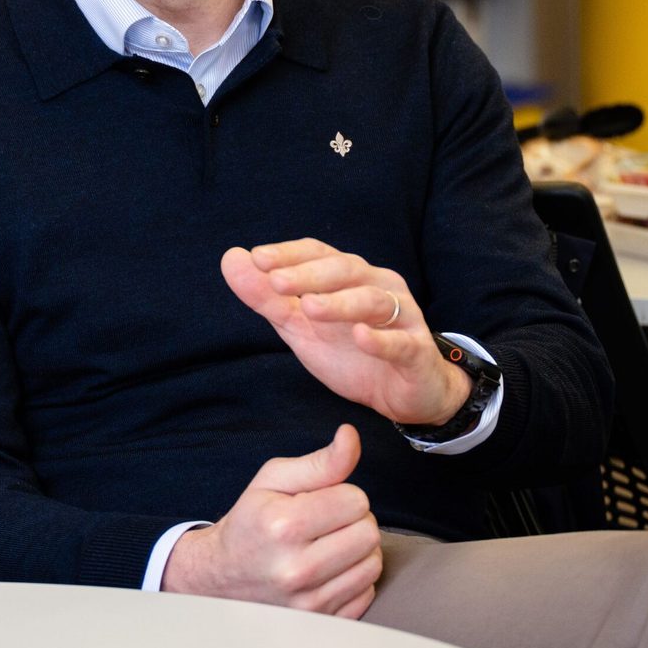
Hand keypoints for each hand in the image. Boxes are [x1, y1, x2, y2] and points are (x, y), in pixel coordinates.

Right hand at [161, 425, 382, 618]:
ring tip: (330, 545)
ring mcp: (310, 601)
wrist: (222, 576)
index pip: (356, 500)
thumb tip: (351, 437)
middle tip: (327, 523)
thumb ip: (319, 461)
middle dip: (354, 521)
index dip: (342, 494)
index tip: (320, 502)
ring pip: (372, 564)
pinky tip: (330, 570)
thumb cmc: (251, 522)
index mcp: (283, 525)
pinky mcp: (321, 621)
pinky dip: (355, 577)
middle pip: (369, 533)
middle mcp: (297, 568)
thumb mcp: (273, 480)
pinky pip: (366, 592)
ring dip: (358, 550)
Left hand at [221, 238, 470, 426]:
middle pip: (345, 270)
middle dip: (309, 274)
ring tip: (309, 307)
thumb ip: (267, 297)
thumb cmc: (352, 352)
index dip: (289, 254)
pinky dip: (381, 339)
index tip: (257, 258)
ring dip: (340, 302)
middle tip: (276, 281)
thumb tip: (230, 259)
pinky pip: (401, 342)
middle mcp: (379, 286)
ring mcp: (402, 317)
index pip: (319, 253)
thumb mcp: (301, 327)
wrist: (405, 393)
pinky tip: (361, 336)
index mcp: (350, 276)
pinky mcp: (417, 352)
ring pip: (373, 300)